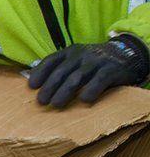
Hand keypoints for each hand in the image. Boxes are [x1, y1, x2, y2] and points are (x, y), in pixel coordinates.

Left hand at [28, 36, 149, 107]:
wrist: (125, 54)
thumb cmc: (93, 62)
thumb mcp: (75, 60)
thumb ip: (59, 68)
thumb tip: (34, 83)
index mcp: (70, 52)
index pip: (51, 60)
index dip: (40, 72)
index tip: (31, 86)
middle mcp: (81, 55)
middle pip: (61, 72)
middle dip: (50, 87)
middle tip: (42, 101)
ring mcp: (96, 62)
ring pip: (77, 77)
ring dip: (65, 92)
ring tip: (56, 104)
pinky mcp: (111, 70)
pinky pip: (99, 80)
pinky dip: (91, 90)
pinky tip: (84, 100)